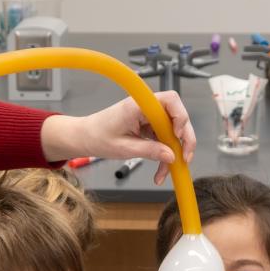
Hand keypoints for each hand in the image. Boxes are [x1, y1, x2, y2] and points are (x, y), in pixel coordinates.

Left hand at [40, 91, 196, 183]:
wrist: (85, 137)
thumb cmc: (97, 137)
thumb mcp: (124, 148)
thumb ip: (149, 151)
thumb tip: (171, 156)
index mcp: (138, 105)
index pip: (170, 100)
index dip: (180, 116)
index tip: (177, 136)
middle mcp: (146, 107)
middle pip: (177, 116)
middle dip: (184, 139)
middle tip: (184, 158)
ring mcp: (149, 116)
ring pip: (173, 130)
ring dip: (174, 150)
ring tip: (168, 171)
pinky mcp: (148, 125)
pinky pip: (164, 137)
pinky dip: (165, 153)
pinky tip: (162, 168)